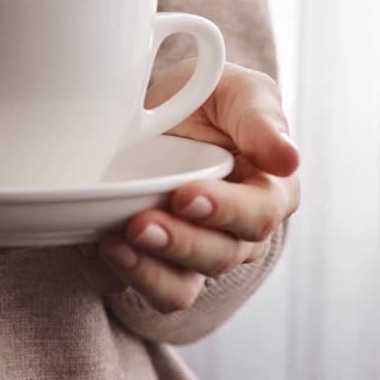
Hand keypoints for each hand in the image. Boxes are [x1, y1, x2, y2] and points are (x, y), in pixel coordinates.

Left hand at [82, 62, 300, 311]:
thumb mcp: (237, 90)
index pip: (259, 216)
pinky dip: (109, 274)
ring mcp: (188, 254)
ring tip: (112, 244)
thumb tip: (289, 159)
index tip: (187, 196)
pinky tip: (91, 248)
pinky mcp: (147, 264)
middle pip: (218, 257)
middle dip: (179, 244)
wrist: (151, 106)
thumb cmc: (207, 96)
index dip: (225, 212)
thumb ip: (261, 120)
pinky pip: (129, 288)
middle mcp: (234, 234)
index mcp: (268, 192)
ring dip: (147, 273)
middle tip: (141, 224)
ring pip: (179, 289)